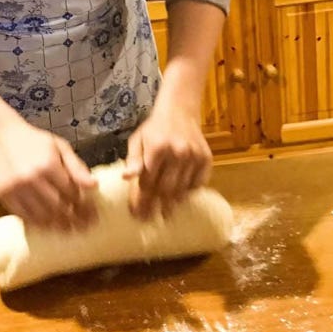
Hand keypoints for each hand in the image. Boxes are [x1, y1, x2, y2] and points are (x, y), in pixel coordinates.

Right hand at [0, 120, 97, 229]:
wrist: (2, 137)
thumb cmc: (36, 142)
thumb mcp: (60, 147)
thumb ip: (76, 166)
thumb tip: (94, 185)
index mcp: (48, 164)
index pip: (71, 192)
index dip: (84, 204)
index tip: (93, 212)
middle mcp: (31, 178)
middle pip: (59, 207)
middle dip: (75, 218)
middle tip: (86, 226)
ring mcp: (16, 189)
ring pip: (43, 216)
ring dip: (59, 224)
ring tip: (71, 229)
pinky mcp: (4, 196)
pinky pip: (25, 217)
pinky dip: (40, 223)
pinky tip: (50, 225)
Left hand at [123, 98, 211, 219]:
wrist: (180, 111)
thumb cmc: (154, 128)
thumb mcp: (138, 140)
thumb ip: (133, 159)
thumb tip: (126, 178)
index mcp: (157, 148)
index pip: (148, 182)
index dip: (141, 200)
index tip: (136, 214)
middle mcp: (178, 152)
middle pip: (166, 189)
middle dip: (156, 206)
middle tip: (149, 220)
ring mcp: (194, 156)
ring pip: (182, 189)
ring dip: (172, 204)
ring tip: (165, 215)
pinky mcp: (206, 159)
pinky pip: (198, 184)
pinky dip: (189, 193)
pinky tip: (181, 199)